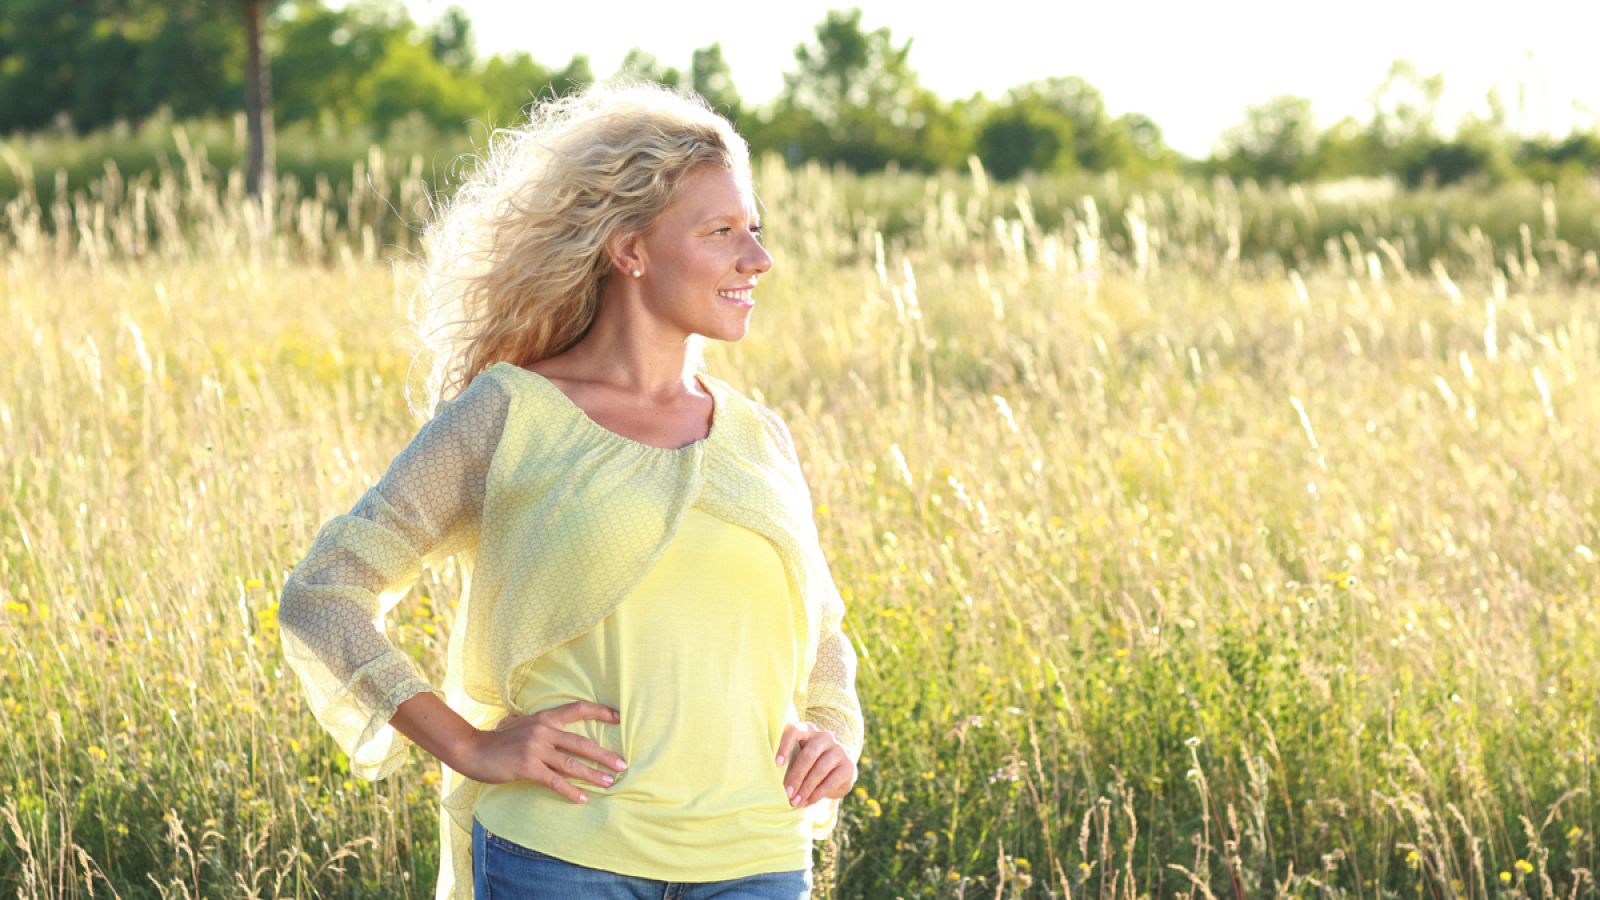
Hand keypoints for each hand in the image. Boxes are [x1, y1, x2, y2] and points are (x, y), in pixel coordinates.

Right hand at [458, 700, 628, 803]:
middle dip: (604, 755)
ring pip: (572, 764)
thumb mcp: (517, 723)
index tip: (619, 718)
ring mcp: (536, 750)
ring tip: (610, 783)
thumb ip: (534, 723)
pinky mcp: (528, 768)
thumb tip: (545, 723)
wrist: (473, 750)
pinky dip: (571, 791)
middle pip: (581, 743)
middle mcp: (543, 731)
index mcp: (544, 718)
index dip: (599, 713)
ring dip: (593, 775)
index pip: (577, 709)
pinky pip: (555, 781)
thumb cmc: (496, 738)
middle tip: (623, 765)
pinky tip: (583, 799)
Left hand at [775, 721, 855, 807]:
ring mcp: (838, 750)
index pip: (795, 730)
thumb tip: (772, 782)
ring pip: (820, 769)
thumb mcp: (797, 758)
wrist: (837, 774)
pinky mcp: (848, 766)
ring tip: (795, 802)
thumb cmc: (808, 765)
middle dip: (796, 776)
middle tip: (787, 793)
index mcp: (807, 730)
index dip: (785, 745)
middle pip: (809, 754)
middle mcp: (824, 737)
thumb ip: (787, 762)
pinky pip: (830, 781)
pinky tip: (808, 802)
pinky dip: (817, 794)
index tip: (777, 764)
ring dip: (806, 788)